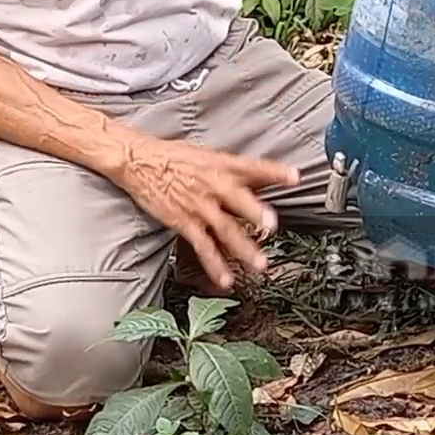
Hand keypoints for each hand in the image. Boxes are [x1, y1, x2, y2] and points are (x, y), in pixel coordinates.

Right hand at [113, 135, 300, 290]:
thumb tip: (260, 182)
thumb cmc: (173, 156)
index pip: (253, 167)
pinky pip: (203, 246)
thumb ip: (233, 171)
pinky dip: (215, 265)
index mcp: (221, 164)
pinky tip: (226, 279)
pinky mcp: (184, 222)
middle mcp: (212, 185)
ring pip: (225, 229)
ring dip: (243, 248)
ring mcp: (198, 205)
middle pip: (238, 199)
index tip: (295, 177)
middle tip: (271, 226)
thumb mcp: (206, 155)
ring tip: (260, 264)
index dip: (275, 171)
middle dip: (255, 212)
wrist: (138, 161)